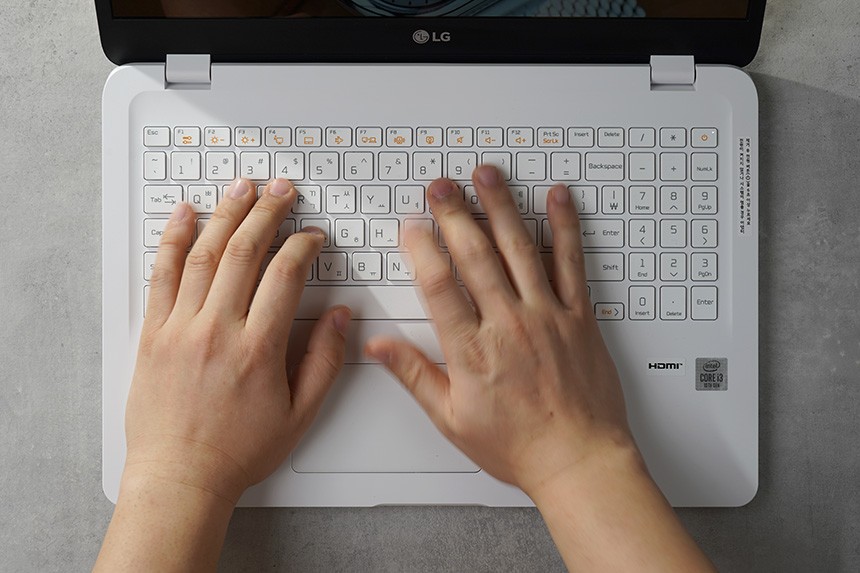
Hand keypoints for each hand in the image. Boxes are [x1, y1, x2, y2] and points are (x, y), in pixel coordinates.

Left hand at [126, 177, 349, 501]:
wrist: (179, 478)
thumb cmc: (238, 451)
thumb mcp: (300, 414)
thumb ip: (324, 361)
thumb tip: (341, 316)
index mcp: (258, 349)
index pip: (285, 275)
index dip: (302, 246)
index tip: (312, 236)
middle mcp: (218, 331)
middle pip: (245, 253)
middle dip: (267, 213)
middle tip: (281, 190)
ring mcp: (180, 329)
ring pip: (205, 255)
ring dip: (226, 214)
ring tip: (242, 188)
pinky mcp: (152, 334)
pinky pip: (161, 276)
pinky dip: (174, 241)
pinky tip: (186, 216)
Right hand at [365, 166, 634, 496]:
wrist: (579, 460)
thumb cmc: (519, 446)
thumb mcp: (452, 418)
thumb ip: (415, 375)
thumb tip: (379, 347)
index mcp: (472, 350)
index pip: (439, 285)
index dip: (422, 248)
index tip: (413, 224)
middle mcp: (508, 324)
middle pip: (475, 255)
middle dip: (454, 214)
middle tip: (441, 186)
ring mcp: (546, 315)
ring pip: (518, 248)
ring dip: (500, 206)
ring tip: (485, 175)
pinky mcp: (579, 316)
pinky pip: (571, 262)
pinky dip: (564, 227)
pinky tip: (556, 199)